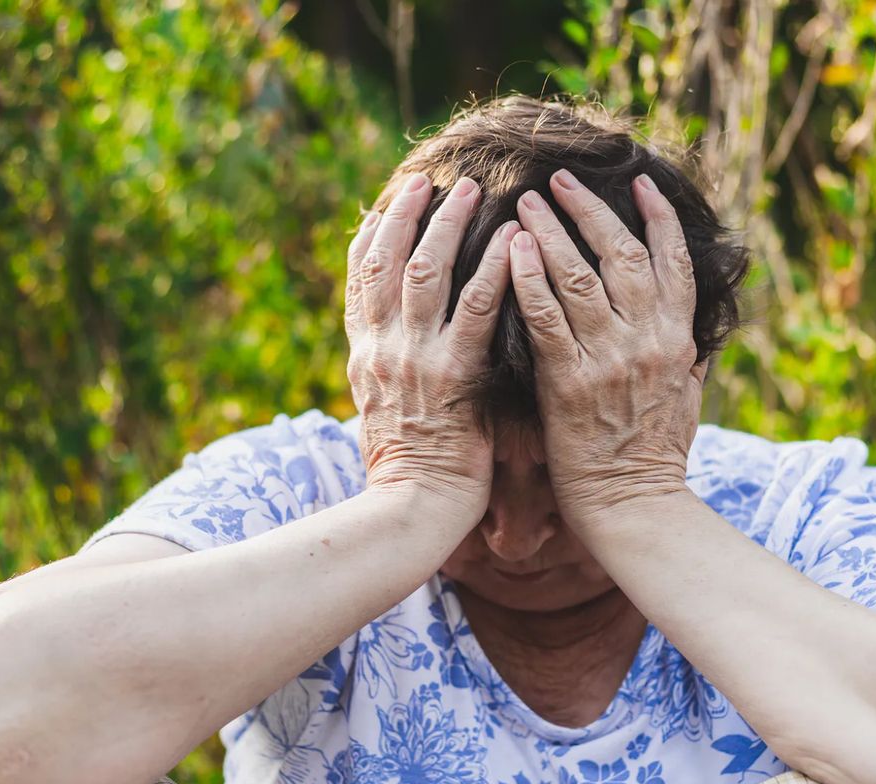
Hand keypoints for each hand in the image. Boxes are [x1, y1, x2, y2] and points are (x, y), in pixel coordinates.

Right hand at [345, 171, 519, 526]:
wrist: (413, 511)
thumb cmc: (410, 470)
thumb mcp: (384, 413)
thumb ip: (391, 372)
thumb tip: (396, 350)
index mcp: (365, 356)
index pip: (360, 281)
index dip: (372, 237)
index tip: (385, 203)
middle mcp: (382, 349)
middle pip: (387, 262)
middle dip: (406, 215)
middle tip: (429, 179)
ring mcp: (415, 359)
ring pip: (426, 272)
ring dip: (448, 225)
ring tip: (472, 191)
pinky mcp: (453, 376)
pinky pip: (476, 310)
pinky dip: (495, 270)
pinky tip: (515, 242)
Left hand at [509, 169, 704, 530]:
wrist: (634, 508)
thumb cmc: (655, 458)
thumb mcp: (686, 400)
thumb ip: (689, 359)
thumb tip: (700, 334)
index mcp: (677, 341)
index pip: (674, 262)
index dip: (658, 217)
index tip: (640, 183)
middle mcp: (648, 341)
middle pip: (623, 254)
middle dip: (590, 210)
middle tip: (560, 179)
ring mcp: (609, 359)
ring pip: (581, 276)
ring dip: (552, 232)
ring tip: (527, 200)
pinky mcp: (570, 382)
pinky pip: (546, 317)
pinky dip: (529, 278)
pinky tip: (512, 249)